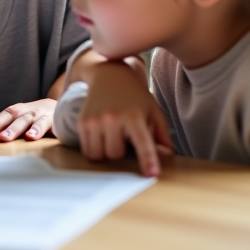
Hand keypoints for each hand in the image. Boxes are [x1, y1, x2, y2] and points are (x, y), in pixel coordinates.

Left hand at [0, 98, 56, 141]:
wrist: (62, 105)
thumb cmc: (35, 117)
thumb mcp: (21, 119)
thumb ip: (8, 127)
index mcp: (17, 111)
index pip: (3, 117)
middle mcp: (28, 111)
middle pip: (16, 118)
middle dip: (8, 128)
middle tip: (2, 138)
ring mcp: (41, 115)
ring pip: (32, 121)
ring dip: (27, 129)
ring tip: (24, 137)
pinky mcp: (55, 120)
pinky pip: (48, 125)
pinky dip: (41, 130)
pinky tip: (35, 137)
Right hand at [75, 61, 173, 176]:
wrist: (109, 75)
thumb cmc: (135, 97)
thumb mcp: (154, 112)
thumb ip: (162, 136)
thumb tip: (167, 156)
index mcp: (135, 116)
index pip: (143, 142)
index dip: (148, 159)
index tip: (151, 174)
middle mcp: (112, 117)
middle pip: (115, 155)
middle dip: (121, 151)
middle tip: (124, 136)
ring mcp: (94, 119)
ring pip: (99, 156)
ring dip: (106, 152)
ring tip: (112, 136)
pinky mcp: (82, 122)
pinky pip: (87, 151)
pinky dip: (95, 149)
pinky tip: (102, 136)